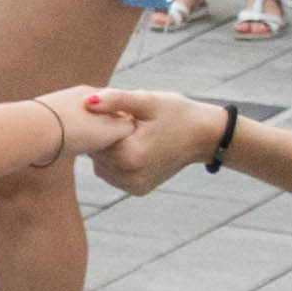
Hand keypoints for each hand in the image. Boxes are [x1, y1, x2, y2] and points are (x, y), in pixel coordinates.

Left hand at [69, 87, 199, 198]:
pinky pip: (112, 174)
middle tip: (126, 122)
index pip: (92, 138)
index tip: (119, 113)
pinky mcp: (138, 190)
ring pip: (100, 165)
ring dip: (109, 150)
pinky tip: (132, 148)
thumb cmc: (176, 114)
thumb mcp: (148, 101)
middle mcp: (130, 176)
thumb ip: (117, 100)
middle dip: (104, 136)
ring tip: (131, 135)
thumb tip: (88, 102)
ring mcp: (134, 186)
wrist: (204, 137)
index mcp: (129, 155)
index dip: (100, 121)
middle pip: (95, 153)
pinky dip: (116, 162)